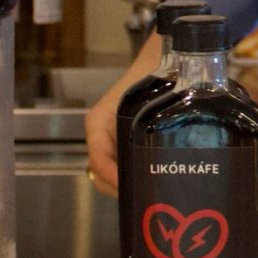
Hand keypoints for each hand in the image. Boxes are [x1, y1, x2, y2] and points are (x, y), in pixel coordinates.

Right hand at [85, 35, 163, 195]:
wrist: (160, 61)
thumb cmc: (149, 75)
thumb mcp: (142, 99)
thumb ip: (142, 125)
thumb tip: (156, 158)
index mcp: (97, 124)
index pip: (98, 161)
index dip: (113, 179)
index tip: (134, 189)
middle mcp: (100, 136)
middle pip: (102, 175)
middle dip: (122, 188)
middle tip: (149, 197)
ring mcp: (111, 142)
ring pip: (113, 174)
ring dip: (130, 184)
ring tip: (155, 192)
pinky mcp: (124, 145)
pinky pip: (124, 167)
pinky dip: (136, 177)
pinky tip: (157, 181)